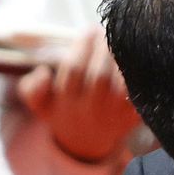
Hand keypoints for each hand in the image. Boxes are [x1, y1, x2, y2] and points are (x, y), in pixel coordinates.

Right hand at [16, 28, 140, 163]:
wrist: (87, 144)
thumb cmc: (63, 112)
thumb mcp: (41, 104)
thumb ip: (33, 88)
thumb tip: (43, 72)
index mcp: (67, 103)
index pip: (74, 69)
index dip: (82, 46)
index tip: (88, 30)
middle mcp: (92, 110)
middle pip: (101, 75)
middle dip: (105, 48)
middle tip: (107, 31)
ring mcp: (115, 114)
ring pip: (123, 84)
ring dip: (123, 59)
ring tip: (122, 42)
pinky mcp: (134, 116)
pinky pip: (141, 92)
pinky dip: (140, 73)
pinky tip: (136, 57)